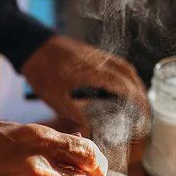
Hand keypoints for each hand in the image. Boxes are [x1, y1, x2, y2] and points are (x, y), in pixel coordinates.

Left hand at [21, 35, 148, 123]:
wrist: (30, 44)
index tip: (145, 113)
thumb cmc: (40, 70)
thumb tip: (90, 131)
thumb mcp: (54, 97)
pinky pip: (115, 62)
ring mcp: (96, 54)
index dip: (137, 100)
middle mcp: (98, 60)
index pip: (123, 85)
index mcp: (91, 71)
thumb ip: (74, 113)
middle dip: (140, 93)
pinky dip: (125, 74)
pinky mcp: (91, 53)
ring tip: (139, 101)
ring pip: (124, 66)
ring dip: (135, 82)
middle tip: (145, 112)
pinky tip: (122, 86)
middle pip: (129, 74)